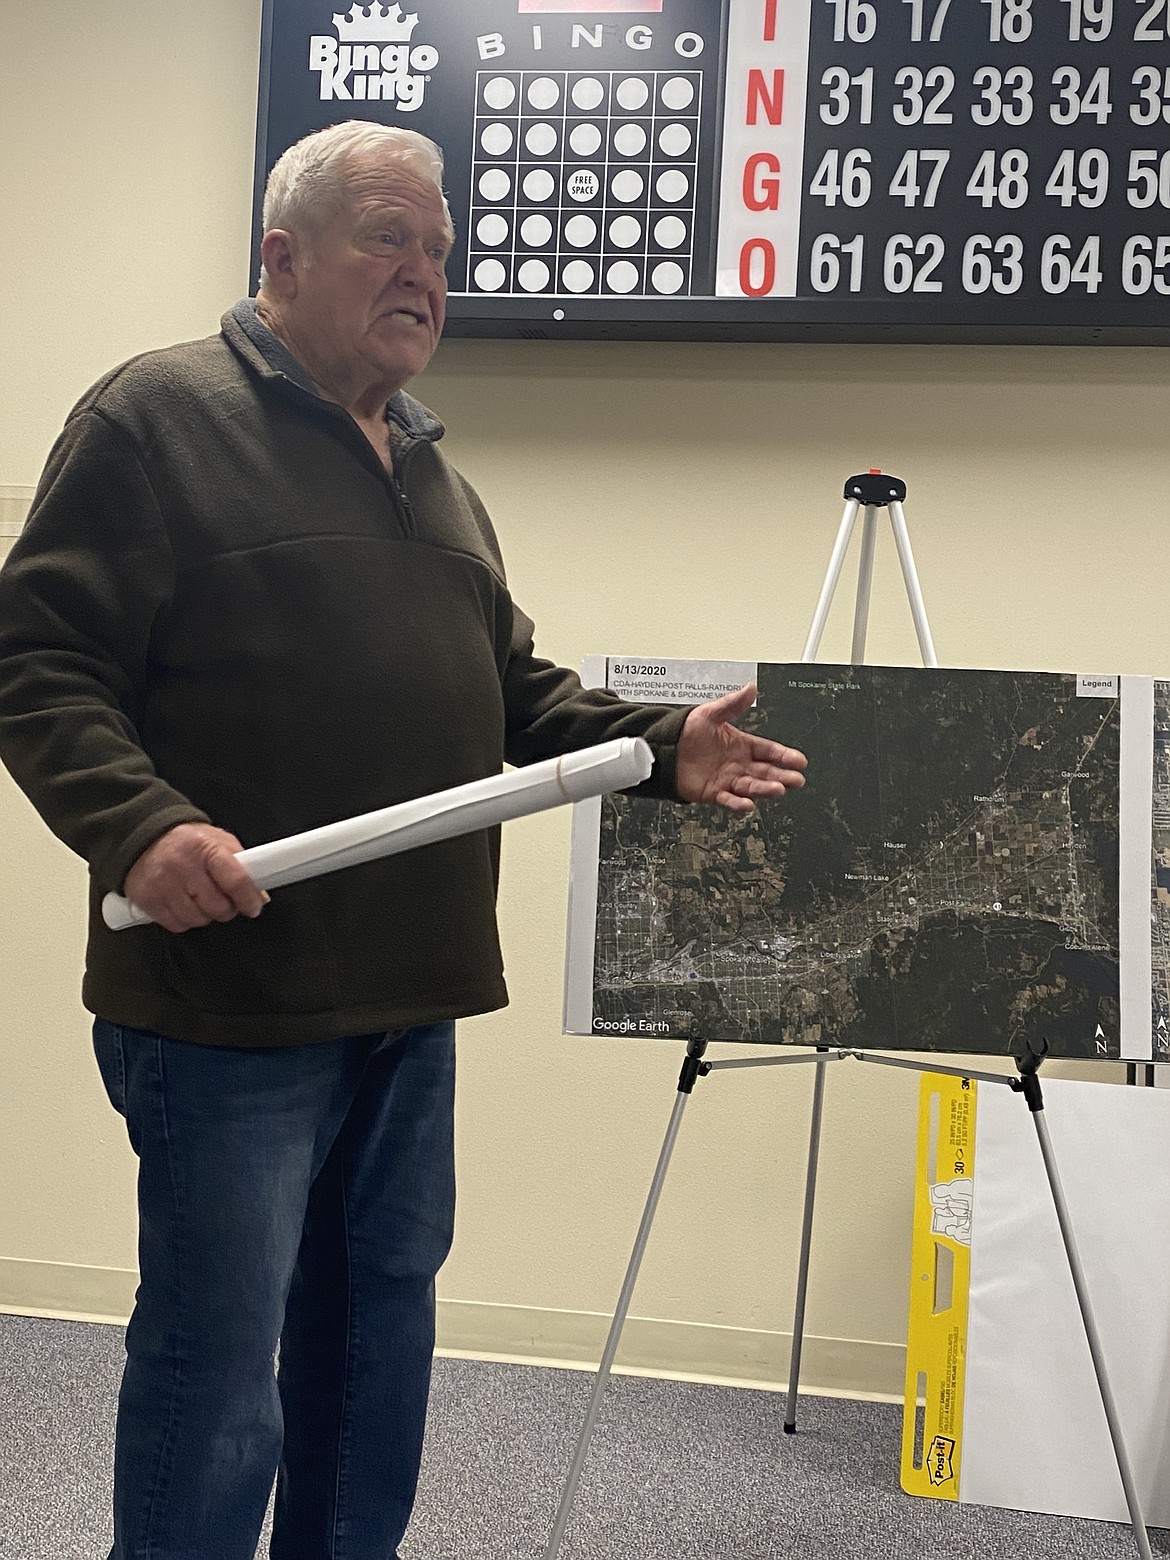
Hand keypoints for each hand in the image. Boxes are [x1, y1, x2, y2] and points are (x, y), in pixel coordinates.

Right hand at [122, 823, 268, 933]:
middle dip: (226, 908)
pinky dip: (185, 920)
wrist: (143, 837)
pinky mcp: (149, 900)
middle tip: (222, 899)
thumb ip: (241, 865)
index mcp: (206, 848)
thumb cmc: (185, 841)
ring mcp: (164, 885)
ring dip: (204, 914)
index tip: (253, 906)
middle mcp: (184, 867)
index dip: (249, 899)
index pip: (235, 880)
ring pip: (198, 919)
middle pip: (218, 907)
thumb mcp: (217, 840)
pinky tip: (183, 903)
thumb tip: (259, 895)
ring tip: (199, 898)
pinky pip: (177, 925)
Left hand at [676, 684, 806, 813]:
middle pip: (766, 772)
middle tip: (796, 779)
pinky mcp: (714, 793)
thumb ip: (732, 703)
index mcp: (742, 745)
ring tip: (778, 789)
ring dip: (765, 789)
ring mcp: (728, 780)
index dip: (784, 756)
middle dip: (782, 776)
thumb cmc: (687, 731)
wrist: (664, 747)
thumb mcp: (711, 713)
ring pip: (752, 787)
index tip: (799, 760)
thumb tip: (751, 688)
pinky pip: (728, 800)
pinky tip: (748, 805)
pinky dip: (738, 804)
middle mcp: (739, 764)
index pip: (768, 751)